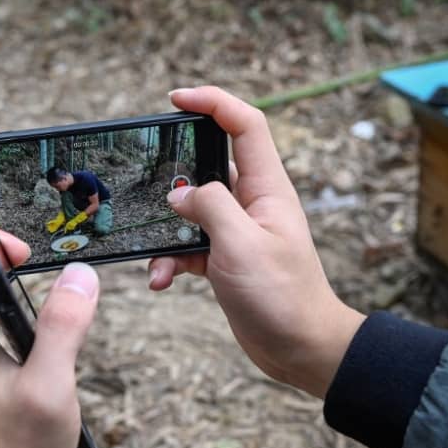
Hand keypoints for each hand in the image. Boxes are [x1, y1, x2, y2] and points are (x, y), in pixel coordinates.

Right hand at [147, 87, 363, 397]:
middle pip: (208, 164)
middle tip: (146, 177)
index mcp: (267, 188)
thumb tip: (178, 195)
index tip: (175, 98)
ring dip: (166, 230)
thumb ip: (208, 207)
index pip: (244, 125)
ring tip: (155, 254)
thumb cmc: (282, 295)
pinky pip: (185, 246)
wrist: (300, 348)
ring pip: (189, 210)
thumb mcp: (241, 244)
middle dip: (174, 172)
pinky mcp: (223, 258)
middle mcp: (251, 203)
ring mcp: (236, 231)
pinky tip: (161, 280)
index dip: (213, 102)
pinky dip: (169, 260)